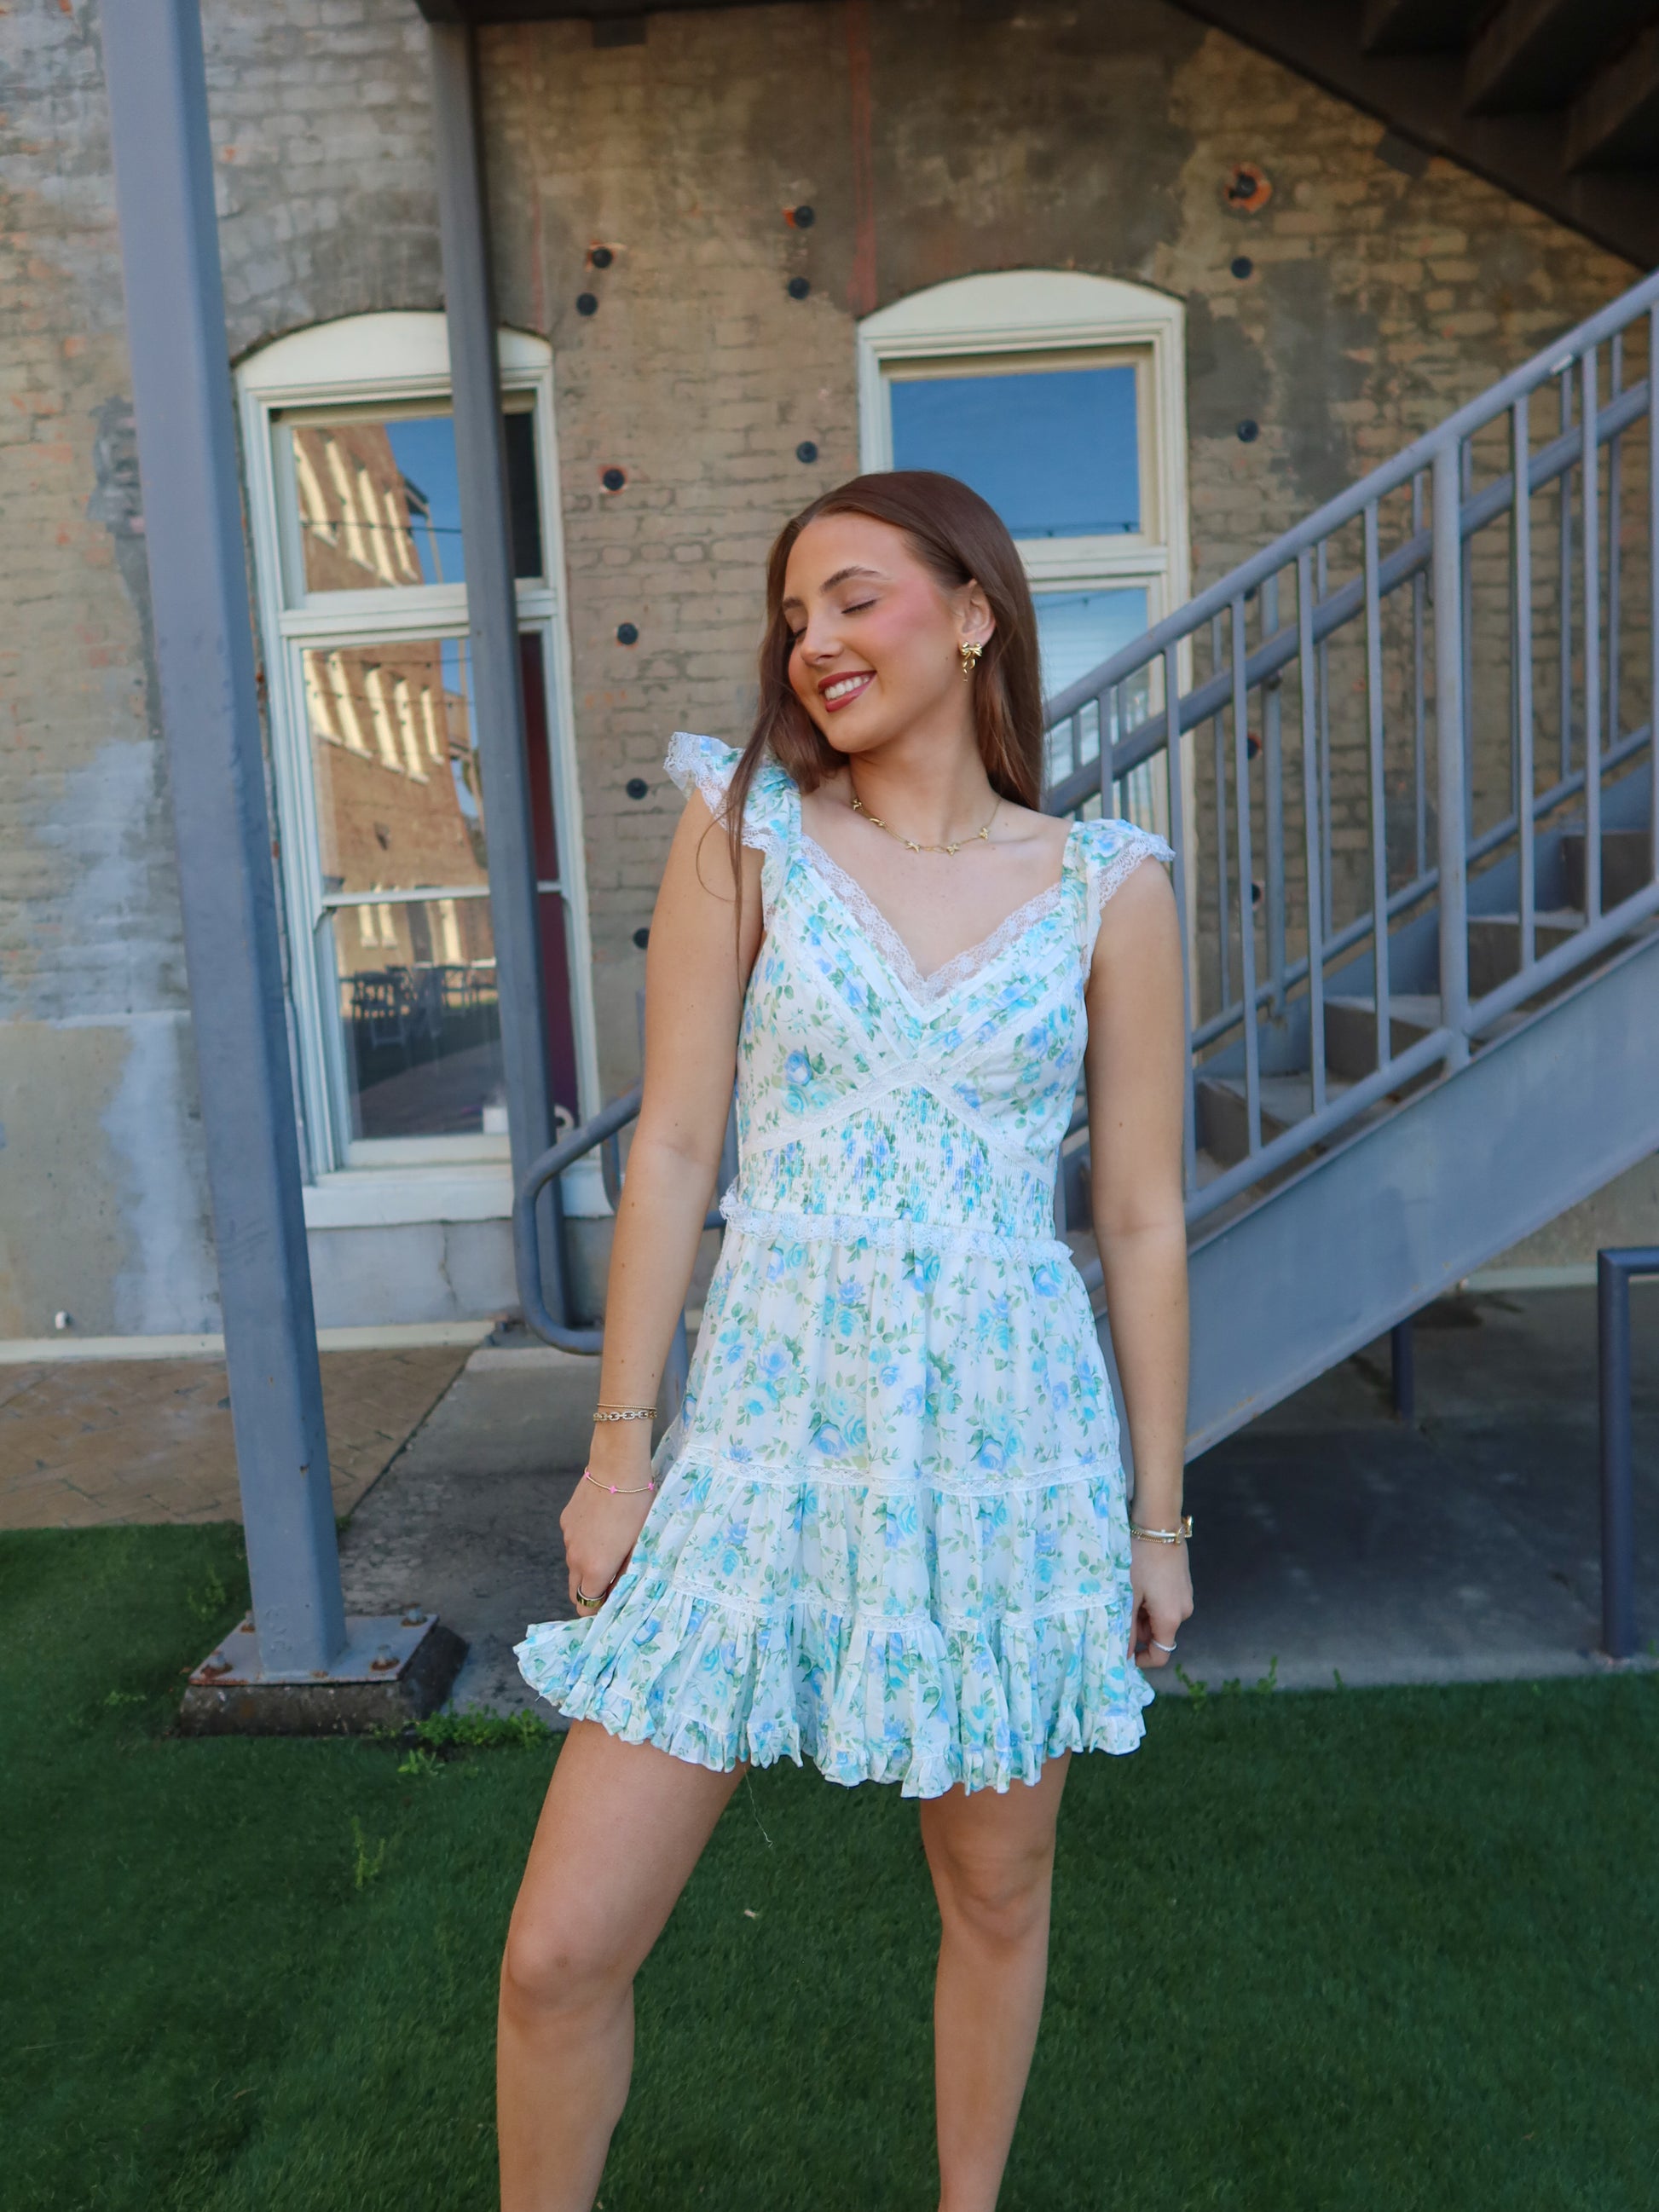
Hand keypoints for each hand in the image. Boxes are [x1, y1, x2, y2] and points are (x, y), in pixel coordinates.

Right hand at [560, 1431, 656, 1614]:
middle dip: (591, 1592)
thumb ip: (627, 1574)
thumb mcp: (640, 1546)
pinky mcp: (565, 1520)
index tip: (614, 1600)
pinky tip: (603, 1525)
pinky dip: (585, 1542)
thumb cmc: (637, 1509)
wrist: (617, 1469)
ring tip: (612, 1546)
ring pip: (575, 1563)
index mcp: (595, 1569)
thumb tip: (619, 1592)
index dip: (599, 1608)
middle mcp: (575, 1558)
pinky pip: (574, 1541)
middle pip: (575, 1589)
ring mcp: (568, 1538)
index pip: (586, 1606)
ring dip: (589, 1565)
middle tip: (613, 1579)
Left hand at [1129, 1538, 1192, 1669]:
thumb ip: (1127, 1627)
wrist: (1158, 1524)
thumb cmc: (1140, 1560)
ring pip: (1160, 1616)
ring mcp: (1185, 1596)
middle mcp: (1183, 1611)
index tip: (1124, 1652)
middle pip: (1159, 1633)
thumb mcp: (1128, 1595)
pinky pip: (1165, 1602)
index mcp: (1171, 1618)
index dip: (1142, 1659)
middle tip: (1118, 1607)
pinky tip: (1138, 1581)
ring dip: (1142, 1612)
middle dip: (1138, 1628)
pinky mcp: (1183, 1583)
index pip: (1161, 1654)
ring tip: (1127, 1589)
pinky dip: (1150, 1600)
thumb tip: (1124, 1654)